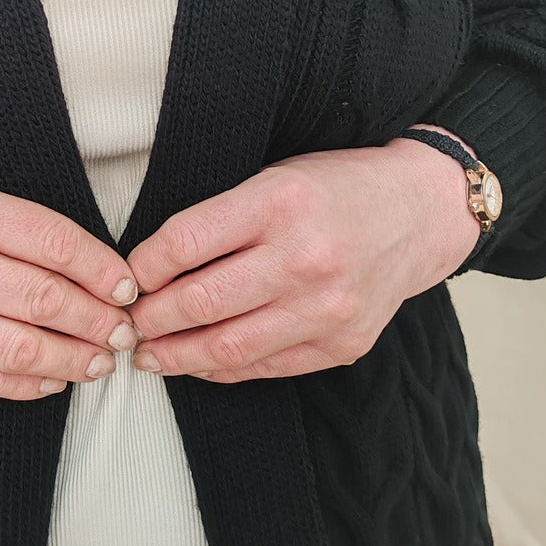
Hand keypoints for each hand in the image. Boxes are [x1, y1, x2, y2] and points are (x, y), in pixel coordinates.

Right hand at [0, 159, 140, 400]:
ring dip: (76, 360)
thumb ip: (20, 227)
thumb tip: (97, 273)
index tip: (128, 286)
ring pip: (22, 351)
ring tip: (102, 359)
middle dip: (100, 321)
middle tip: (125, 329)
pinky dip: (31, 383)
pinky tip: (55, 376)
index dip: (103, 270)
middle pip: (45, 301)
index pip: (55, 244)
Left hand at [124, 135, 481, 382]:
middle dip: (150, 317)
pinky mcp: (343, 344)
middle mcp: (305, 257)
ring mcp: (328, 307)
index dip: (143, 266)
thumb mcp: (275, 177)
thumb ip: (222, 217)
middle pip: (201, 300)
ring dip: (176, 355)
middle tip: (126, 322)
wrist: (419, 213)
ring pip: (229, 346)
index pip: (186, 242)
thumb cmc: (335, 188)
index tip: (126, 276)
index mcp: (280, 202)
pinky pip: (265, 367)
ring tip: (148, 354)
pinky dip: (222, 368)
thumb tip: (151, 264)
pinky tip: (197, 361)